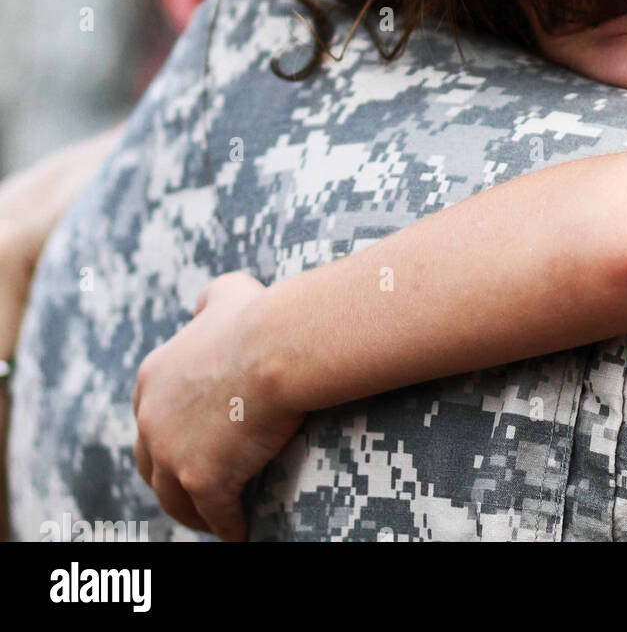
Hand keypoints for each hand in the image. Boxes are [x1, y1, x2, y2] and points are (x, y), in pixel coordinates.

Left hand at [133, 273, 304, 541]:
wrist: (277, 346)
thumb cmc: (258, 317)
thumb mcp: (226, 293)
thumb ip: (208, 302)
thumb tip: (202, 308)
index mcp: (152, 378)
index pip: (150, 418)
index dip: (169, 434)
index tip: (190, 444)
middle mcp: (152, 419)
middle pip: (151, 465)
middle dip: (170, 478)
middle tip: (196, 487)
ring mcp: (172, 453)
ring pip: (174, 499)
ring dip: (193, 513)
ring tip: (215, 518)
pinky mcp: (201, 480)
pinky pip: (215, 517)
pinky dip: (229, 528)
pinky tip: (243, 533)